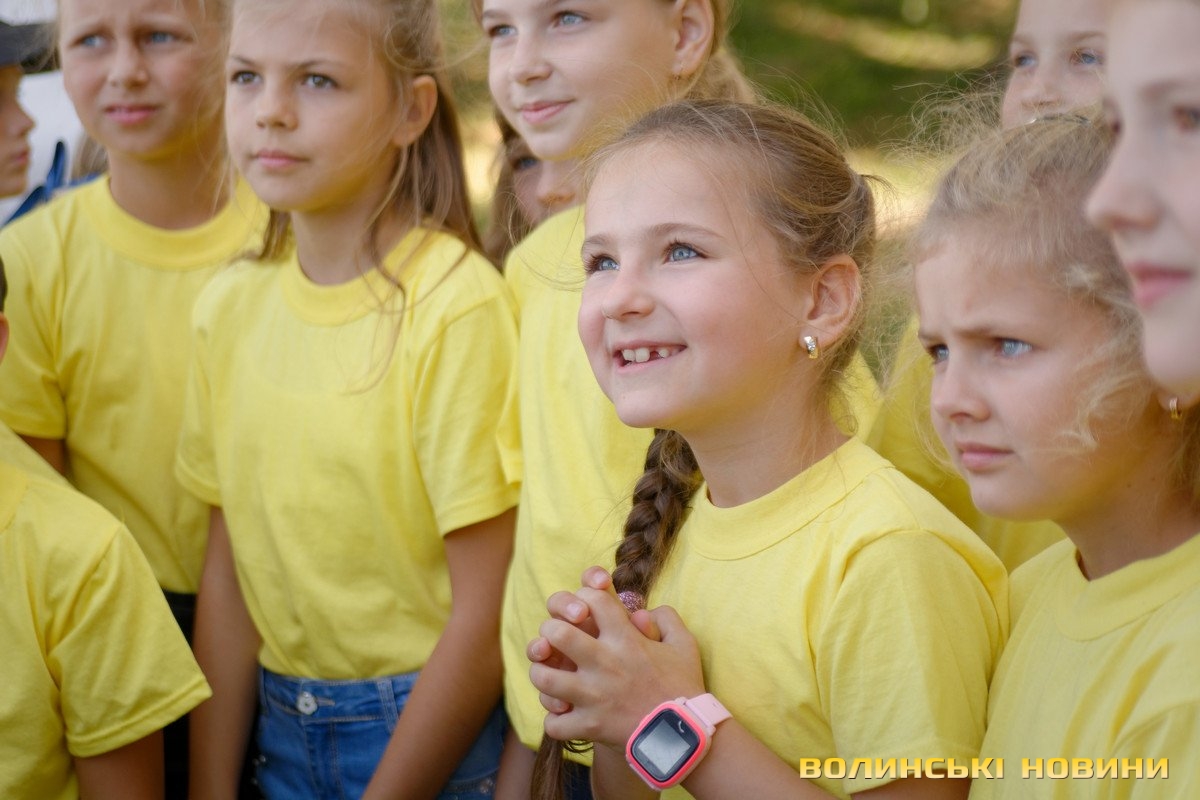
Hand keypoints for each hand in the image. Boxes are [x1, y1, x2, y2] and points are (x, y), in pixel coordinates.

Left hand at [528, 584, 704, 750]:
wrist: (685, 736)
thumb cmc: (683, 687)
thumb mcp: (684, 644)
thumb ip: (665, 618)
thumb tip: (642, 611)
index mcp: (626, 639)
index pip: (592, 599)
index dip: (583, 597)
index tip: (585, 610)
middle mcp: (605, 663)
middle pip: (556, 633)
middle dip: (549, 631)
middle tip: (555, 639)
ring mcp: (593, 696)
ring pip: (544, 678)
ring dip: (542, 675)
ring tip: (550, 676)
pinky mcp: (589, 727)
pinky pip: (553, 723)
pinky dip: (555, 720)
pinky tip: (564, 715)